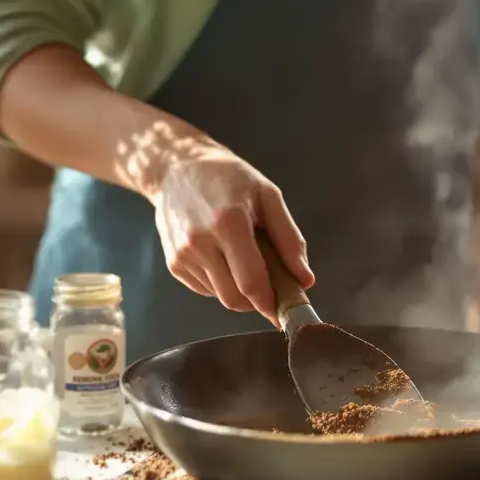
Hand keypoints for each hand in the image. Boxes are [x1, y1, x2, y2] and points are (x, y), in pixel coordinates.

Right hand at [151, 141, 313, 325]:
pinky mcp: (173, 264)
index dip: (271, 303)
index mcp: (228, 223)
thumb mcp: (268, 196)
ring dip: (239, 291)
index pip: (251, 282)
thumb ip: (289, 239)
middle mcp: (200, 243)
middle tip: (271, 287)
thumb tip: (305, 279)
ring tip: (244, 259)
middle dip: (257, 302)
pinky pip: (205, 290)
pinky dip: (221, 284)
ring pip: (220, 297)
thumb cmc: (228, 178)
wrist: (177, 168)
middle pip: (234, 299)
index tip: (286, 310)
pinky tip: (224, 258)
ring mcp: (183, 256)